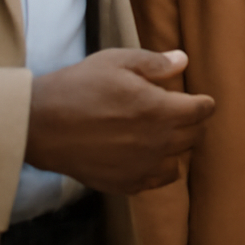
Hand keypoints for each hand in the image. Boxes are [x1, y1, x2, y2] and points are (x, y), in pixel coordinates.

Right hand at [25, 48, 216, 194]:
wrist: (41, 124)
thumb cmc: (79, 86)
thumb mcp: (117, 61)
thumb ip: (155, 63)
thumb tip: (184, 61)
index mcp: (159, 109)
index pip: (202, 111)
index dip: (203, 103)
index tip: (199, 100)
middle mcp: (156, 142)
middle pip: (194, 136)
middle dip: (191, 122)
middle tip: (178, 113)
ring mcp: (141, 166)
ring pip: (179, 161)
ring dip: (175, 147)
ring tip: (160, 134)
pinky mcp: (125, 184)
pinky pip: (157, 181)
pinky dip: (157, 168)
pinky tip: (144, 155)